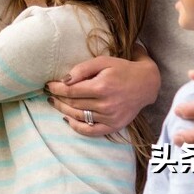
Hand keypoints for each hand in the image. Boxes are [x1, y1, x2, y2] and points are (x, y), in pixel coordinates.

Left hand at [45, 49, 159, 136]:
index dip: (56, 89)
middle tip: (50, 94)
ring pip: (79, 117)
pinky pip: (91, 131)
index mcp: (102, 87)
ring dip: (63, 111)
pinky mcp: (114, 126)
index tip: (48, 85)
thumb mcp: (102, 61)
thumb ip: (82, 69)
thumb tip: (64, 80)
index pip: (71, 91)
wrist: (145, 84)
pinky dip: (77, 127)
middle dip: (58, 99)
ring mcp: (110, 117)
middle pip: (73, 104)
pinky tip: (68, 119)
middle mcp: (106, 104)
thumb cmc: (121, 69)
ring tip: (55, 104)